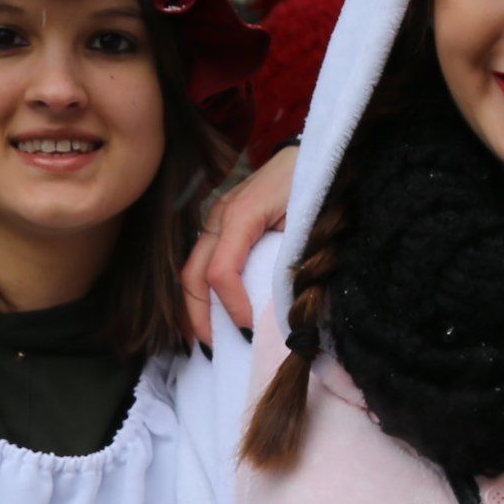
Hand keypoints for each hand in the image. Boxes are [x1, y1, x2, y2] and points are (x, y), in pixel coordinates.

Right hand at [186, 147, 299, 342]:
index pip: (221, 271)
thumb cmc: (313, 188)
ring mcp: (216, 218)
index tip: (249, 330)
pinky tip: (211, 313)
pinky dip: (203, 291)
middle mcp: (219, 216)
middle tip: (214, 348)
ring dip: (194, 307)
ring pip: (190, 269)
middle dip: (199, 316)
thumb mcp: (305, 225)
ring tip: (205, 338)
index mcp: (241, 216)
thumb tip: (278, 308)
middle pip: (192, 274)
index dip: (231, 306)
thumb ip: (287, 261)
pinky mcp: (221, 223)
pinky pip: (204, 261)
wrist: (311, 155)